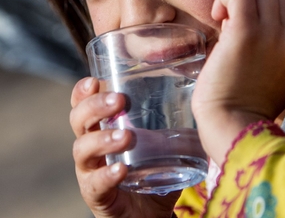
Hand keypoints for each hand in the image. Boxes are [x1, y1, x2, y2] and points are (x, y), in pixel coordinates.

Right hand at [70, 77, 179, 217]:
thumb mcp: (161, 146)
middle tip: (119, 100)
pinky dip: (107, 175)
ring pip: (82, 149)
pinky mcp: (96, 195)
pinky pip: (94, 183)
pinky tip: (120, 169)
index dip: (83, 91)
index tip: (95, 80)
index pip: (82, 103)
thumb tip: (207, 101)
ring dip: (102, 139)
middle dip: (95, 107)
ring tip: (126, 137)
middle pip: (77, 120)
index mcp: (100, 129)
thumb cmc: (151, 174)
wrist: (149, 215)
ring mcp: (89, 171)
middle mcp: (89, 147)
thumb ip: (174, 126)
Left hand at [192, 0, 284, 165]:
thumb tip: (238, 23)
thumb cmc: (241, 107)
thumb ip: (269, 51)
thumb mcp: (272, 78)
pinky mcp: (245, 33)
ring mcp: (272, 34)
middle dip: (251, 4)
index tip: (243, 36)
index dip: (263, 16)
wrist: (232, 125)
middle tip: (231, 27)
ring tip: (222, 21)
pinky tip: (215, 16)